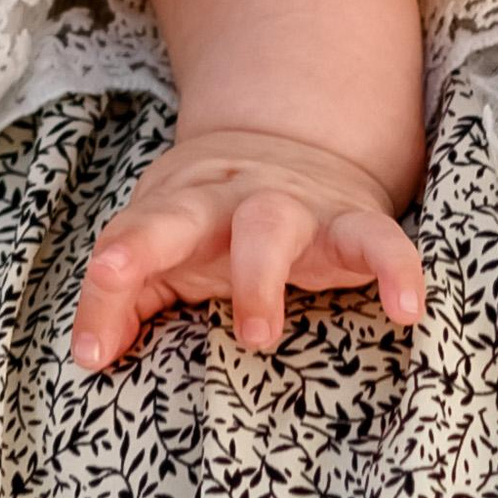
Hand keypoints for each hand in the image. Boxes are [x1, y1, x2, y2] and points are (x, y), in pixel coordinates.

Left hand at [70, 122, 425, 371]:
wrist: (290, 141)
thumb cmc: (211, 221)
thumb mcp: (162, 250)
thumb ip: (123, 299)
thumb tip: (90, 356)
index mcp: (177, 207)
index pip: (133, 234)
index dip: (113, 268)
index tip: (95, 328)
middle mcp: (227, 200)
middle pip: (189, 213)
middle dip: (164, 249)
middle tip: (130, 292)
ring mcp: (293, 206)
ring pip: (272, 223)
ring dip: (259, 276)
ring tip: (256, 338)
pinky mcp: (352, 222)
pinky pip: (381, 240)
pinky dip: (396, 269)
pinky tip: (407, 311)